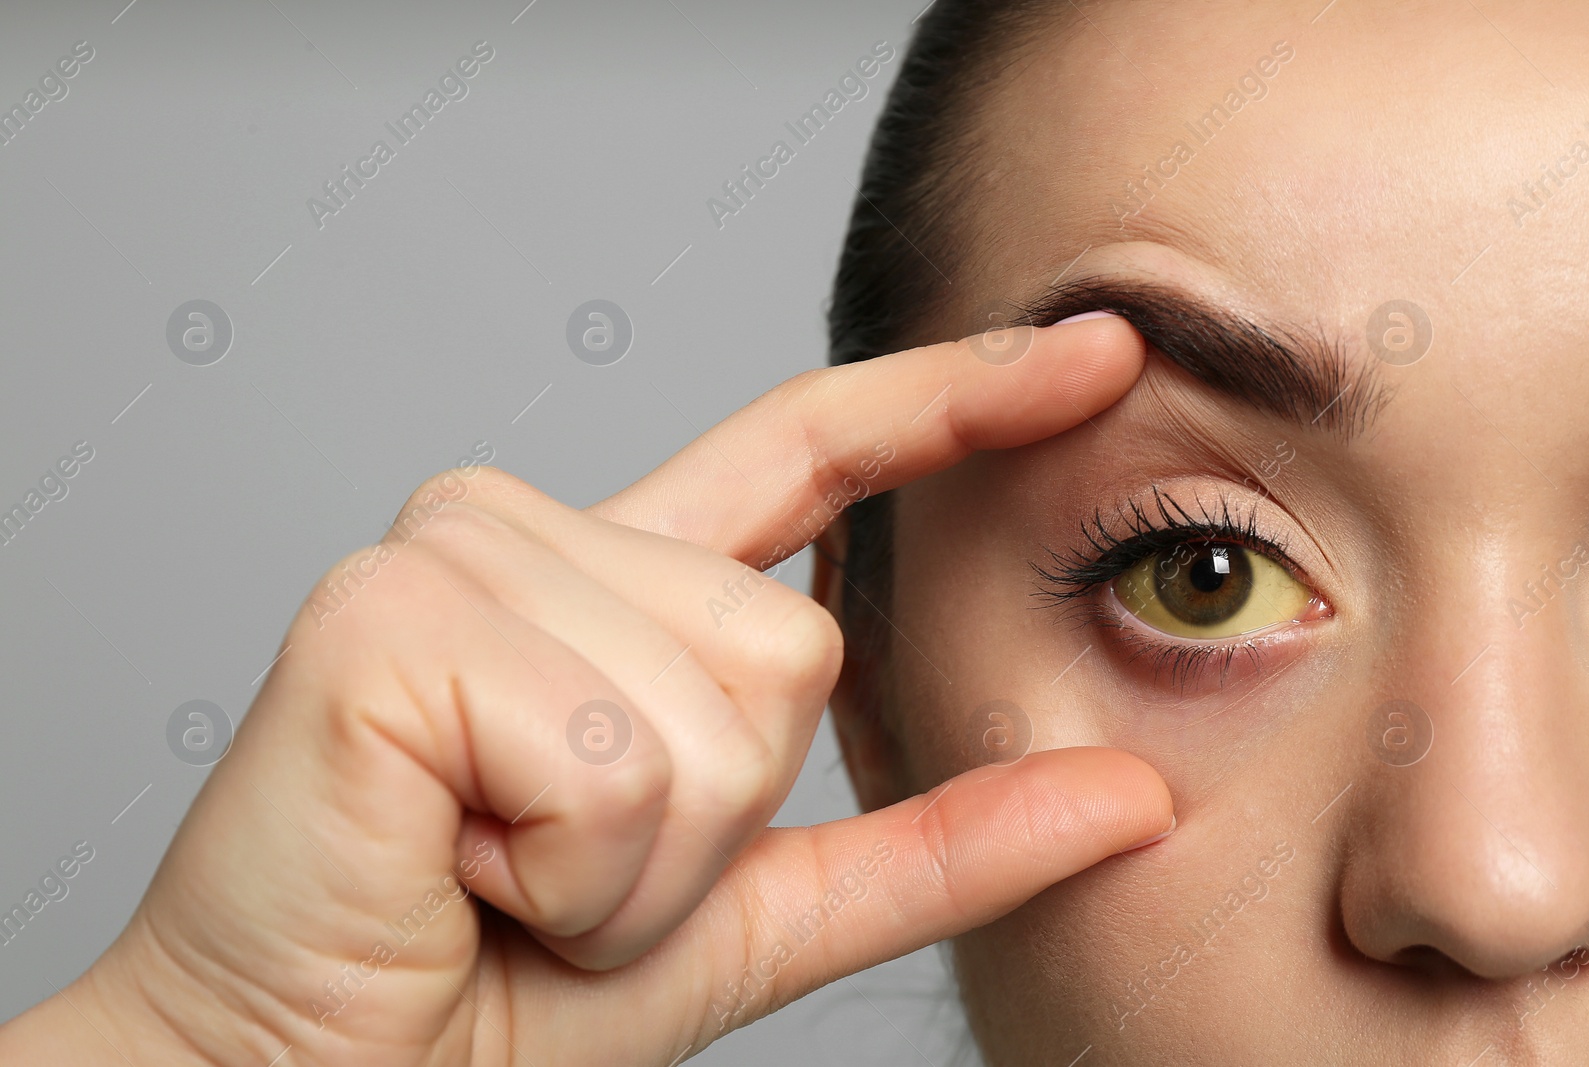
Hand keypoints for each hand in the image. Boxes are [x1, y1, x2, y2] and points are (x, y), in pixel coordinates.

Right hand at [0, 315, 1171, 1066]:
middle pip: (790, 647)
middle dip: (708, 826)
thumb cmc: (497, 1000)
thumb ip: (935, 841)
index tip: (1098, 356)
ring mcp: (457, 554)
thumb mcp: (754, 913)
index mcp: (612, 581)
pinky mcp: (392, 615)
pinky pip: (612, 759)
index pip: (811, 450)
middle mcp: (530, 530)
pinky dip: (569, 874)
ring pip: (717, 712)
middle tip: (558, 875)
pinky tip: (456, 860)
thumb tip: (1130, 796)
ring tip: (500, 875)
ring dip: (633, 867)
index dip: (955, 401)